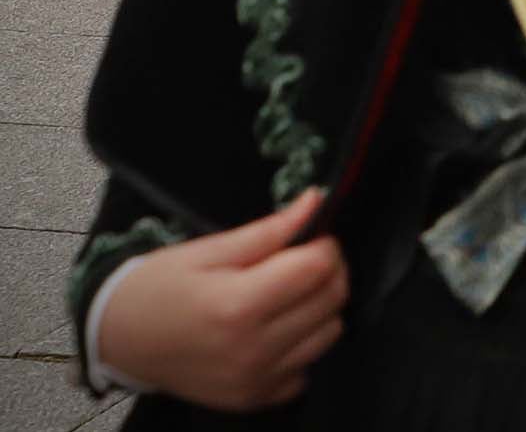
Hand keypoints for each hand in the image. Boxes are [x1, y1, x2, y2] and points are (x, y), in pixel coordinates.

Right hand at [96, 191, 348, 409]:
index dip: (323, 244)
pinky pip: (307, 368)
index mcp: (237, 306)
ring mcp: (253, 380)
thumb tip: (316, 201)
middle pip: (332, 299)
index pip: (319, 267)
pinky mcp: (253, 399)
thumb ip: (269, 231)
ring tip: (286, 294)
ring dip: (319, 307)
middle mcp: (251, 350)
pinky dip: (302, 346)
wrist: (119, 339)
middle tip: (300, 261)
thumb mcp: (208, 250)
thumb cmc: (159, 287)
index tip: (308, 238)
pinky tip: (275, 330)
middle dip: (327, 271)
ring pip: (329, 333)